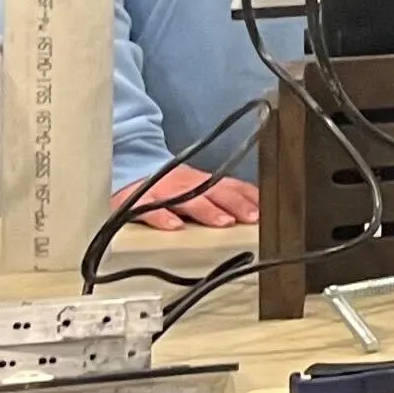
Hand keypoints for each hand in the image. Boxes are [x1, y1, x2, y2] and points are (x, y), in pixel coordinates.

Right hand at [116, 164, 256, 231]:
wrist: (125, 166)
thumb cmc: (168, 184)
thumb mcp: (197, 185)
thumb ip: (222, 194)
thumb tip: (256, 206)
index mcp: (201, 182)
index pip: (230, 186)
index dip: (249, 196)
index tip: (268, 209)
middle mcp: (185, 184)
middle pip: (214, 191)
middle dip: (235, 204)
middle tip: (252, 217)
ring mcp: (162, 192)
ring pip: (186, 198)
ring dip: (206, 210)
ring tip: (223, 221)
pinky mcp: (137, 202)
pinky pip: (149, 209)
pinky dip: (161, 217)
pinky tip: (173, 226)